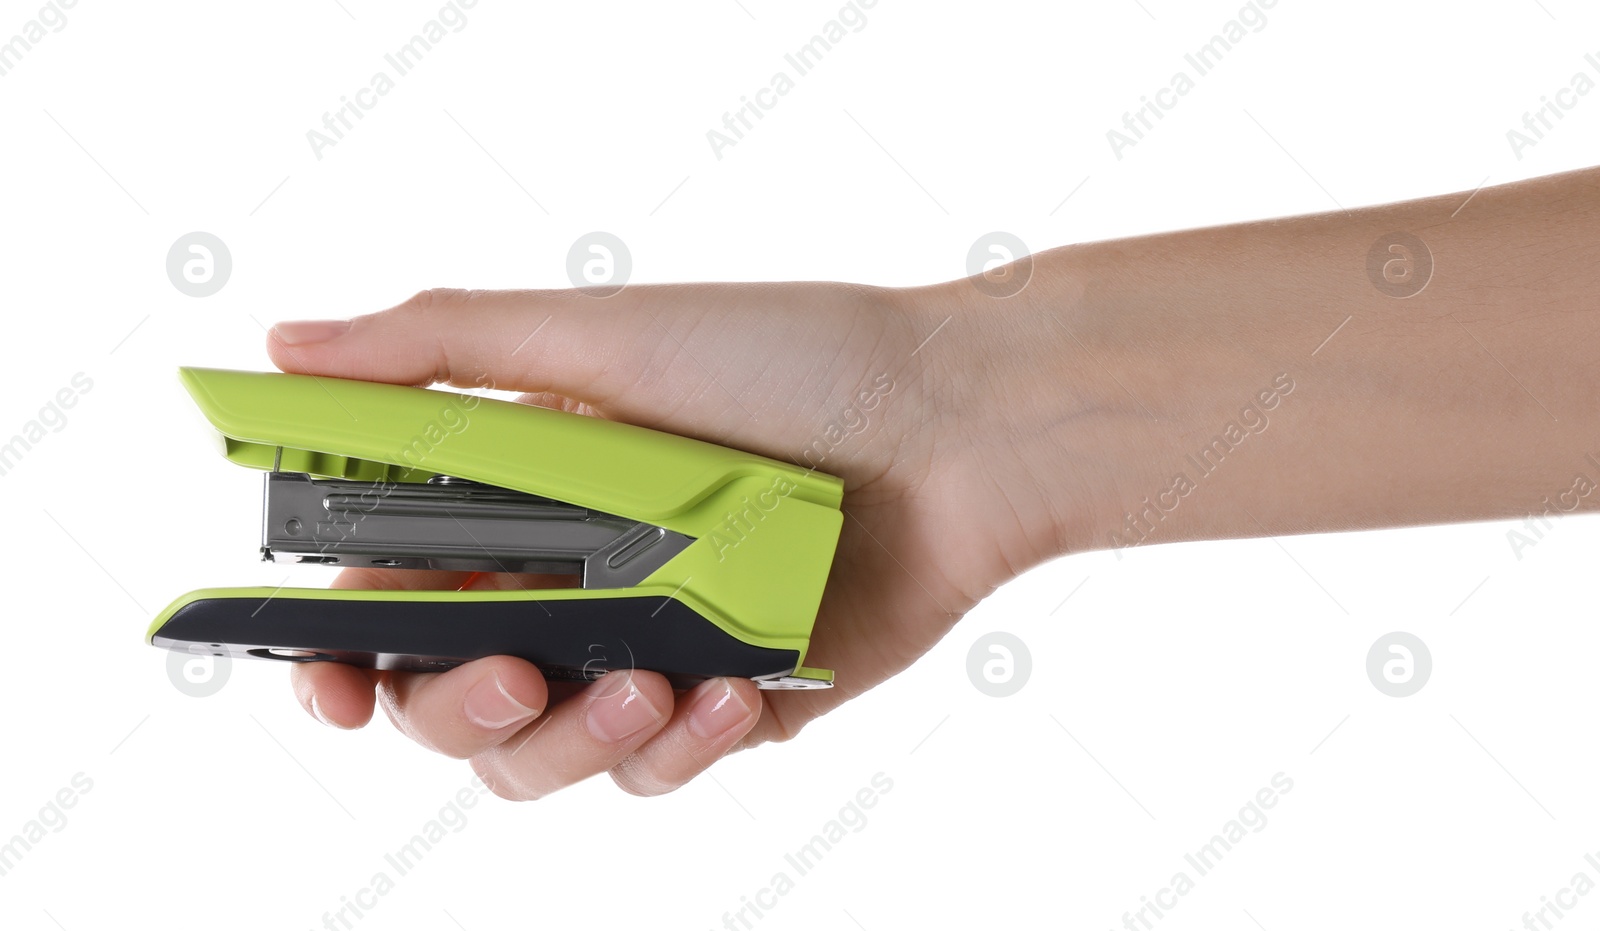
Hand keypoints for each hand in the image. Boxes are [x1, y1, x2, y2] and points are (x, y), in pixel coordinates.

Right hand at [266, 282, 1070, 798]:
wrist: (960, 426)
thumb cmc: (790, 361)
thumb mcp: (601, 336)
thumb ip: (436, 351)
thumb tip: (280, 345)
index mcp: (517, 495)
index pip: (386, 594)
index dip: (334, 651)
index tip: (322, 675)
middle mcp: (572, 578)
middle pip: (447, 699)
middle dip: (453, 706)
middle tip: (506, 671)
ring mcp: (650, 645)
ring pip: (545, 756)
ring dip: (573, 739)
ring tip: (645, 684)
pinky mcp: (733, 700)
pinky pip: (665, 766)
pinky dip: (682, 745)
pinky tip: (732, 693)